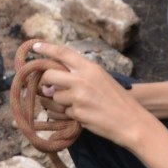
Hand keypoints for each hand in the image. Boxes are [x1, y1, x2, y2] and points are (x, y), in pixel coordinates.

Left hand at [30, 42, 153, 149]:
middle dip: (46, 82)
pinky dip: (70, 115)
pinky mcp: (77, 114)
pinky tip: (84, 115)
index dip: (47, 48)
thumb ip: (80, 75)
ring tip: (78, 105)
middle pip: (49, 75)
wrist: (131, 121)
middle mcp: (82, 80)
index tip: (35, 46)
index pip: (63, 53)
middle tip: (51, 88)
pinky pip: (63, 113)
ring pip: (54, 97)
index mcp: (90, 67)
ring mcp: (78, 97)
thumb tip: (54, 82)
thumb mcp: (102, 78)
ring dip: (60, 102)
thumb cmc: (118, 100)